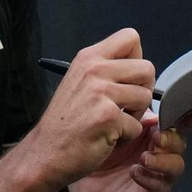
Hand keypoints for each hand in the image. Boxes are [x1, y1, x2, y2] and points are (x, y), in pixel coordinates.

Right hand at [19, 28, 154, 190]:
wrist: (43, 155)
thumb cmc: (66, 122)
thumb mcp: (81, 82)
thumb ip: (108, 70)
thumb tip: (144, 70)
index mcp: (89, 57)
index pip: (131, 37)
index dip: (137, 58)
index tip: (126, 78)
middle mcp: (94, 70)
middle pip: (148, 68)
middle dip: (143, 90)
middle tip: (124, 106)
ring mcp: (100, 93)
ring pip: (146, 97)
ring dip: (135, 115)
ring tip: (112, 123)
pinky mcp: (107, 117)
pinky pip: (138, 125)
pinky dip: (126, 136)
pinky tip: (105, 137)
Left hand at [67, 107, 191, 191]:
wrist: (79, 176)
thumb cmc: (98, 148)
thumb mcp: (116, 125)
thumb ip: (135, 116)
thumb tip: (151, 107)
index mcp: (156, 131)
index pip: (180, 122)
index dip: (188, 118)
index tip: (187, 115)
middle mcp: (161, 151)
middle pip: (180, 142)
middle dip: (171, 139)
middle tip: (156, 137)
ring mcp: (159, 172)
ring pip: (176, 165)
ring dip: (162, 160)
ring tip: (144, 158)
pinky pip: (160, 186)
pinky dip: (150, 178)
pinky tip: (135, 172)